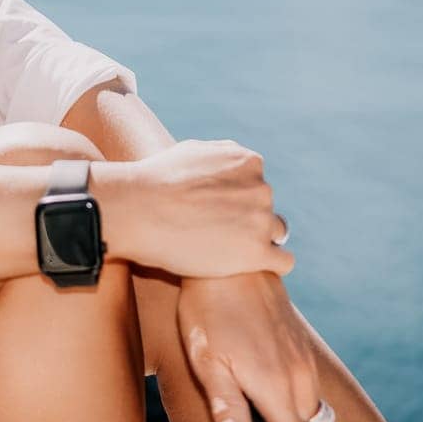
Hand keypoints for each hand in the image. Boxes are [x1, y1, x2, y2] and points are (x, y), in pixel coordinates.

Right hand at [111, 139, 293, 278]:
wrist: (138, 210)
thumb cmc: (156, 181)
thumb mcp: (192, 152)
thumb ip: (220, 156)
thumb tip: (236, 161)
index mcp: (249, 162)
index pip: (257, 185)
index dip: (238, 202)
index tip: (216, 215)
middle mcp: (261, 187)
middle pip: (266, 210)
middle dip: (247, 222)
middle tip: (216, 237)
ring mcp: (261, 220)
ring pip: (275, 235)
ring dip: (257, 243)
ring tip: (228, 254)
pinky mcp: (257, 252)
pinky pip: (284, 262)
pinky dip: (271, 266)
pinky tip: (250, 269)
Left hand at [178, 271, 321, 421]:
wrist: (230, 259)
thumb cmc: (209, 313)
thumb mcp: (209, 363)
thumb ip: (228, 410)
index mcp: (275, 385)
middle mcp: (298, 373)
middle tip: (256, 418)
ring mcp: (304, 354)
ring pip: (310, 403)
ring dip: (292, 411)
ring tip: (259, 403)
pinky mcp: (301, 340)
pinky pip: (308, 380)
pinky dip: (294, 392)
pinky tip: (265, 377)